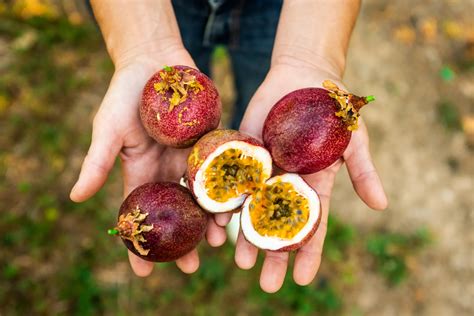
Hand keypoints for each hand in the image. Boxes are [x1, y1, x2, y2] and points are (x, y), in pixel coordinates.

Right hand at [70, 50, 226, 275]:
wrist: (155, 60)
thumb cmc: (125, 93)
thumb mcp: (107, 127)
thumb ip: (97, 161)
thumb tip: (76, 198)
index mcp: (141, 171)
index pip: (140, 213)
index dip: (139, 243)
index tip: (144, 272)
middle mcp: (168, 170)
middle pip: (176, 212)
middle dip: (182, 240)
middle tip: (190, 267)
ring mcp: (191, 158)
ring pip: (202, 196)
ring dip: (209, 220)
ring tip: (218, 240)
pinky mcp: (211, 142)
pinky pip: (222, 169)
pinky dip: (229, 187)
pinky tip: (238, 202)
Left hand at [226, 59, 387, 292]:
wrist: (302, 77)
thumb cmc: (334, 108)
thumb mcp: (354, 139)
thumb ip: (363, 171)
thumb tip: (382, 206)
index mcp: (313, 187)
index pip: (312, 226)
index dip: (309, 253)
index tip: (302, 279)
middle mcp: (285, 185)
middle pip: (279, 226)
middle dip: (273, 254)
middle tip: (266, 284)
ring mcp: (262, 171)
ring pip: (252, 210)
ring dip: (245, 236)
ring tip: (239, 260)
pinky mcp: (241, 153)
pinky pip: (231, 180)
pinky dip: (224, 200)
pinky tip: (217, 220)